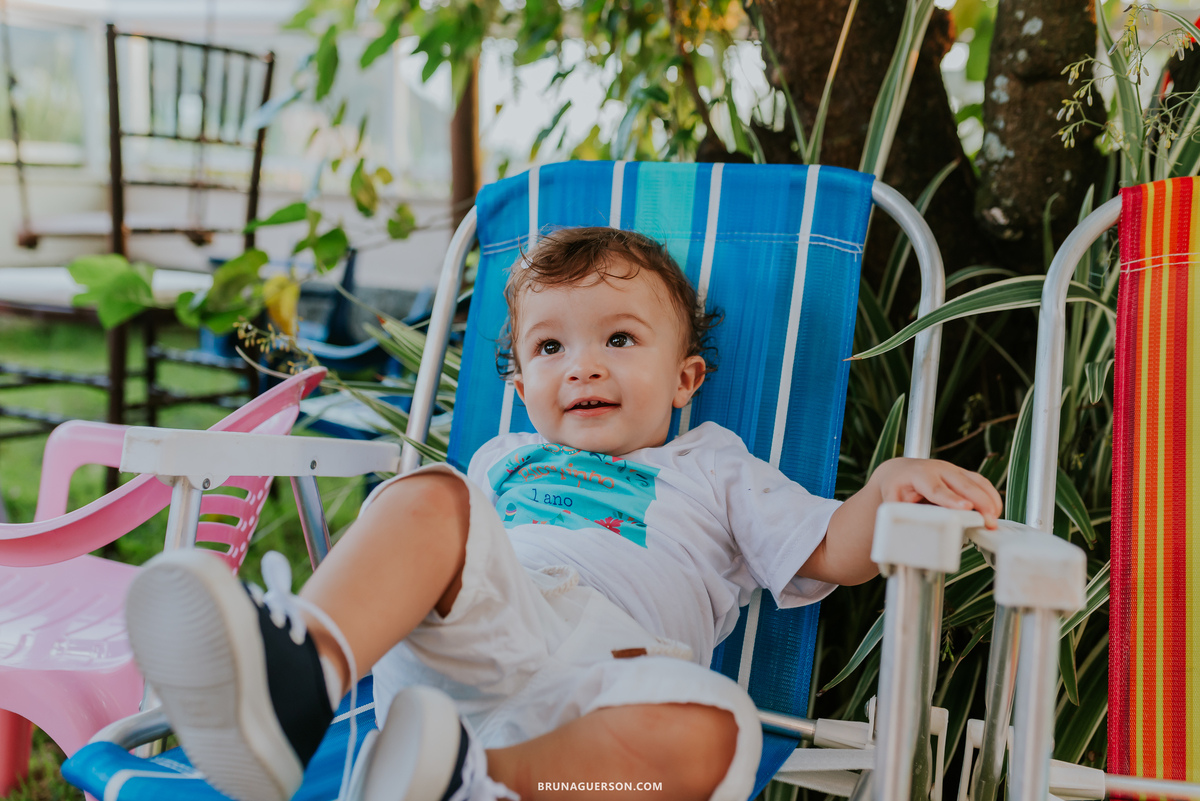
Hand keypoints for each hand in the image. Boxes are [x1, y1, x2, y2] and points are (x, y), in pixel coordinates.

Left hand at [870, 457, 1002, 528]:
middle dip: (980, 502)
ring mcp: (953, 470)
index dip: (952, 499)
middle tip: (990, 521)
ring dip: (989, 499)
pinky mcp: (962, 474)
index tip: (966, 508)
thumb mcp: (892, 502)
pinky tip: (995, 512)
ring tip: (994, 520)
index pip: (937, 489)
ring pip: (977, 481)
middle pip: (963, 484)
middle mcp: (938, 469)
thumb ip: (900, 516)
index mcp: (919, 476)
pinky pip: (981, 483)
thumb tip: (909, 536)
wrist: (899, 471)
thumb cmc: (896, 489)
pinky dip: (991, 496)